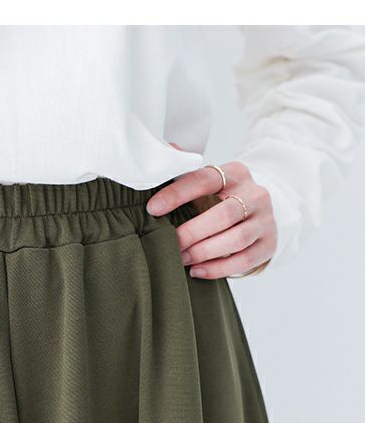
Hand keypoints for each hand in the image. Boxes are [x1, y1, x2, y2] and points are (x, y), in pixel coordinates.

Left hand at [145, 153, 276, 278]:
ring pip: (236, 239)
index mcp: (235, 173)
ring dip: (204, 252)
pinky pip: (244, 261)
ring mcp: (265, 220)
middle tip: (170, 244)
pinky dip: (218, 269)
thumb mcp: (206, 183)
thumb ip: (184, 174)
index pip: (204, 180)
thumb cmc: (220, 199)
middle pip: (224, 215)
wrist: (256, 212)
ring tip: (182, 259)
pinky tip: (197, 270)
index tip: (152, 209)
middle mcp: (255, 194)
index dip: (177, 194)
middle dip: (192, 232)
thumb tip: (166, 152)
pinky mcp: (269, 244)